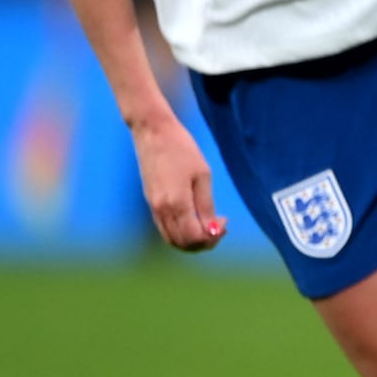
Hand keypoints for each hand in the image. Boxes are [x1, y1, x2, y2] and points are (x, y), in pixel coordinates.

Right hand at [132, 114, 225, 251]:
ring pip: (171, 239)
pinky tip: (195, 218)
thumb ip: (206, 206)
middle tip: (220, 227)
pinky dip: (180, 232)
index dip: (212, 237)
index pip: (193, 237)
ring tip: (209, 224)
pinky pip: (165, 228)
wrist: (154, 134)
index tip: (225, 221)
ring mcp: (153, 208)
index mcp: (176, 203)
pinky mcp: (151, 203)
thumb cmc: (183, 150)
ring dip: (191, 239)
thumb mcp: (202, 175)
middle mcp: (161, 210)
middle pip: (182, 243)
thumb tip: (213, 230)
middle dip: (203, 242)